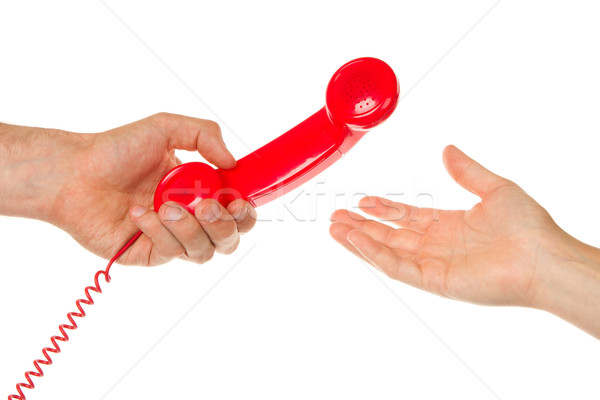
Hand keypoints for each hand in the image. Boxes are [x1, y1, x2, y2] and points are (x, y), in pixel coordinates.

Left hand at [47, 113, 255, 265]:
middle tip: (208, 207)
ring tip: (166, 206)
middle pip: (228, 238)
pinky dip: (159, 232)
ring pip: (204, 251)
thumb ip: (205, 135)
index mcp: (201, 191)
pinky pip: (171, 253)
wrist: (75, 173)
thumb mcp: (165, 128)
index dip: (246, 212)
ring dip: (190, 229)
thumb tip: (233, 163)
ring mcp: (171, 238)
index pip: (237, 211)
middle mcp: (190, 218)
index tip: (238, 200)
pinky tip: (139, 214)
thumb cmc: (117, 150)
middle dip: (224, 225)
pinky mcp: (150, 254)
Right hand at [330, 145, 585, 307]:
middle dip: (361, 225)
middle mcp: (437, 246)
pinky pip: (396, 266)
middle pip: (389, 234)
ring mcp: (433, 264)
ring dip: (358, 240)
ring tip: (333, 228)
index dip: (383, 208)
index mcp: (449, 225)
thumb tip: (447, 150)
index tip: (362, 200)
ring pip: (386, 251)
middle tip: (334, 216)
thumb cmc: (527, 227)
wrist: (542, 258)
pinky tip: (354, 239)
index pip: (407, 217)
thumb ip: (467, 171)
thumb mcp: (495, 188)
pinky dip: (373, 253)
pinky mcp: (433, 280)